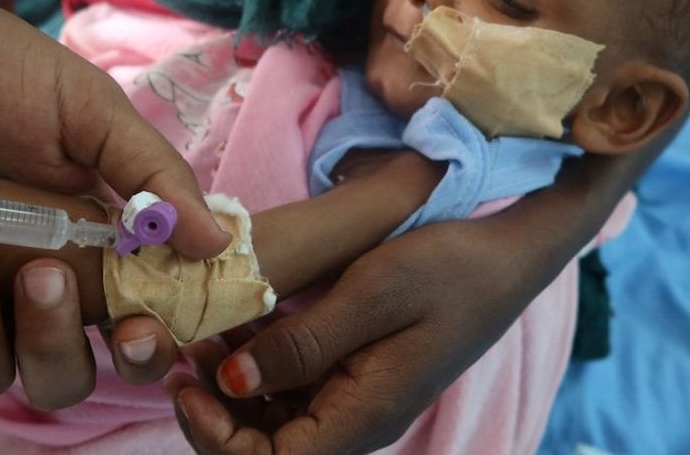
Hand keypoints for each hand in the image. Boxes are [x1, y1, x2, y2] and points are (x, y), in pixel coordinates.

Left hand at [0, 0, 228, 403]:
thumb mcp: (89, 110)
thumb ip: (152, 174)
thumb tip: (218, 242)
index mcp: (93, 255)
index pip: (133, 334)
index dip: (143, 351)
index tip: (136, 331)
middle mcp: (31, 290)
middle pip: (57, 376)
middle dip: (52, 341)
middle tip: (41, 273)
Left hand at [166, 149, 665, 453]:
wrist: (504, 254)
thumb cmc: (449, 268)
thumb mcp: (373, 294)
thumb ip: (302, 344)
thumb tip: (232, 384)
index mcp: (363, 415)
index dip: (218, 439)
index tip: (186, 382)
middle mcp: (355, 419)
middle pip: (266, 449)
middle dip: (214, 412)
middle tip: (185, 351)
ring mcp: (355, 398)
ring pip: (272, 420)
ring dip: (230, 386)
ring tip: (205, 331)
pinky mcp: (353, 373)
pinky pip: (292, 388)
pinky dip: (257, 364)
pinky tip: (239, 323)